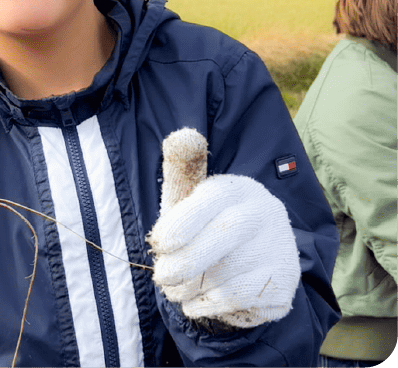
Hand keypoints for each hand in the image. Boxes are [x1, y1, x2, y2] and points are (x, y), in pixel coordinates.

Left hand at [146, 128, 300, 327]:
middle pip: (227, 233)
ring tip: (178, 289)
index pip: (212, 198)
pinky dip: (210, 305)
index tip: (158, 244)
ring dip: (193, 288)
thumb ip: (181, 171)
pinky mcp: (285, 282)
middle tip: (162, 277)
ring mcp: (280, 248)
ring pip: (231, 273)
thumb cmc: (206, 225)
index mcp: (237, 188)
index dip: (181, 223)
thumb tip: (182, 137)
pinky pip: (241, 299)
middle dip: (186, 261)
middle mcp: (265, 213)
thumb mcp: (190, 199)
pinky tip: (197, 301)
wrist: (251, 260)